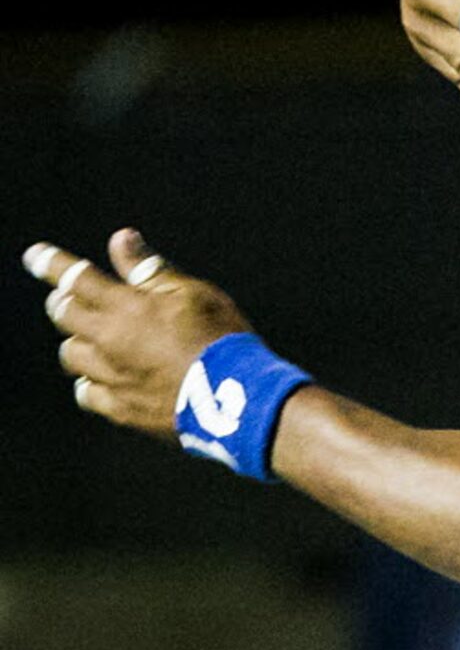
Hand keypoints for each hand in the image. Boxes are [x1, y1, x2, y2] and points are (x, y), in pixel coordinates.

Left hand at [23, 231, 251, 438]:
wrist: (234, 400)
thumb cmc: (220, 337)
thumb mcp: (193, 293)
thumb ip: (151, 269)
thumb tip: (121, 240)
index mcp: (127, 307)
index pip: (78, 277)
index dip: (52, 264)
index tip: (35, 255)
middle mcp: (109, 341)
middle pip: (64, 315)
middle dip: (64, 301)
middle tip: (70, 296)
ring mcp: (110, 377)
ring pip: (71, 354)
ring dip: (78, 340)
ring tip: (93, 337)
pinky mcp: (119, 409)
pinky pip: (87, 393)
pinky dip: (90, 380)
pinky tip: (103, 377)